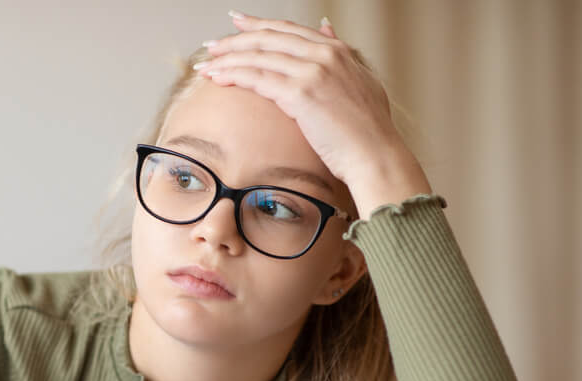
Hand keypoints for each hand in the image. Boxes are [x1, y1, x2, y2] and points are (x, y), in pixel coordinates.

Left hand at [198, 12, 431, 216]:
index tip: (237, 23)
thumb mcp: (360, 81)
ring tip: (206, 65)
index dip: (258, 25)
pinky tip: (217, 79)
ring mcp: (313, 71)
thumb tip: (326, 29)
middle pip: (268, 38)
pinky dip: (233, 75)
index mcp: (337, 51)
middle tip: (212, 45)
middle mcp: (324, 54)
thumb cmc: (367, 130)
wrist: (375, 155)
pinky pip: (257, 78)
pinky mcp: (301, 94)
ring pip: (258, 56)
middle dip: (235, 40)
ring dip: (227, 59)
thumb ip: (340, 55)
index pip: (288, 30)